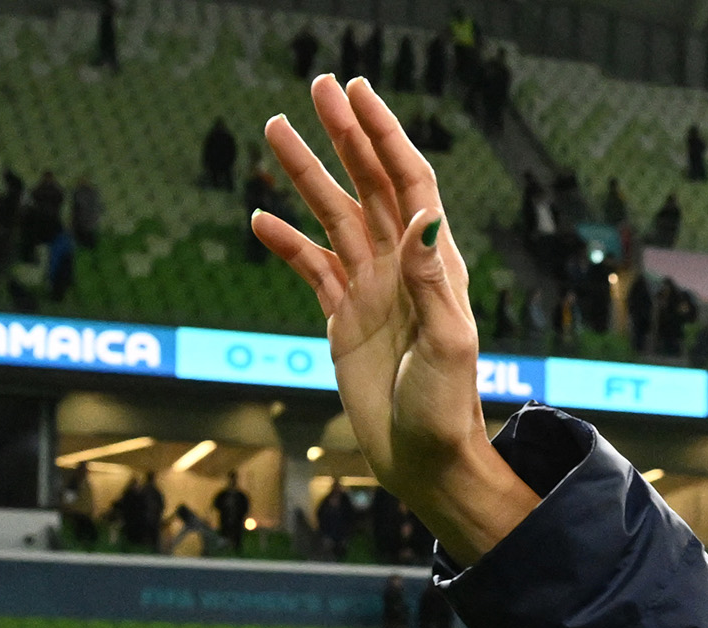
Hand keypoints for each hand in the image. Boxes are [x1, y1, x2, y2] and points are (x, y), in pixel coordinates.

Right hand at [252, 76, 535, 563]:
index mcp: (433, 267)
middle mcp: (402, 269)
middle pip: (370, 185)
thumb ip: (431, 281)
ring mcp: (371, 291)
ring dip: (306, 175)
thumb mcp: (447, 345)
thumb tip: (421, 214)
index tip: (358, 93)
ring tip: (274, 127)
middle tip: (317, 85)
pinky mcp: (344, 319)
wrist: (426, 462)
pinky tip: (260, 217)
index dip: (385, 135)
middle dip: (345, 135)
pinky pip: (311, 268)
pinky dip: (286, 242)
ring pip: (333, 217)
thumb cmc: (447, 411)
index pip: (409, 184)